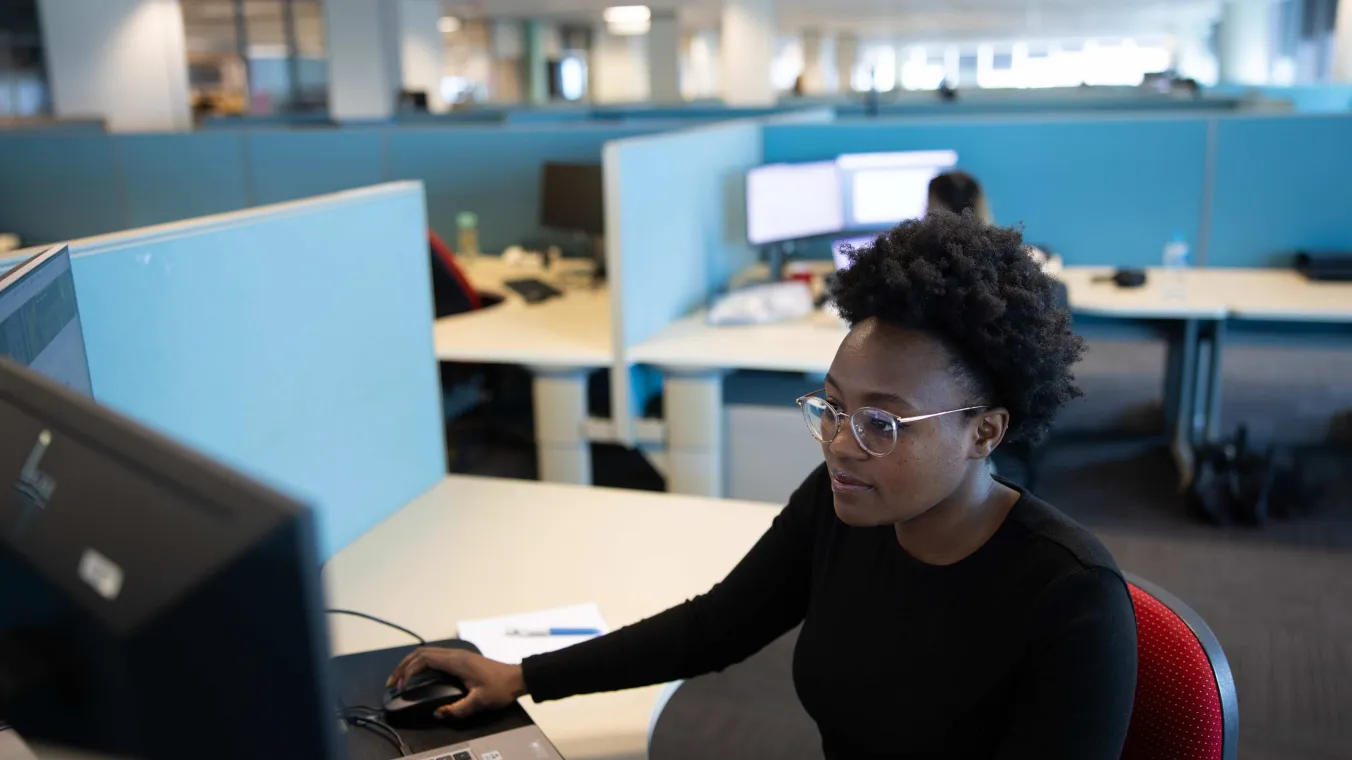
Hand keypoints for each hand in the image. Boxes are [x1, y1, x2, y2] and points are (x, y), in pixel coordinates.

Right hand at [387, 647, 527, 718]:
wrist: (517, 678)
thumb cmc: (500, 687)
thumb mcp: (480, 702)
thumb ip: (458, 709)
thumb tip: (438, 713)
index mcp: (456, 661)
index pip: (424, 659)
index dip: (408, 671)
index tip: (400, 686)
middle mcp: (454, 654)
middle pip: (421, 653)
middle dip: (403, 666)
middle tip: (392, 682)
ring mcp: (457, 655)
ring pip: (427, 653)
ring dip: (411, 664)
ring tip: (399, 679)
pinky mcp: (460, 659)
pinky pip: (434, 657)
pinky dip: (420, 664)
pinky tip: (417, 675)